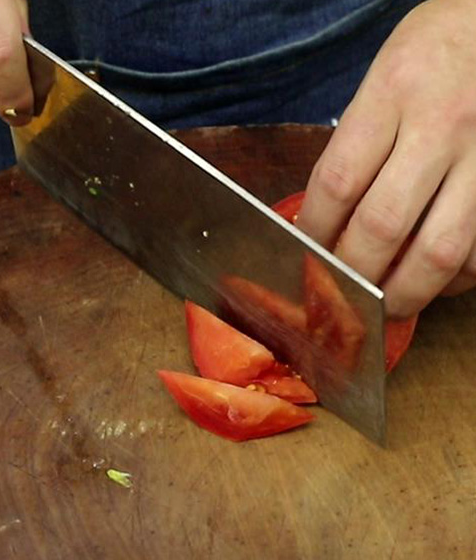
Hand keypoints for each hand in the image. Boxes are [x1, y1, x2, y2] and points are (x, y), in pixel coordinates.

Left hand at [296, 0, 475, 317]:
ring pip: (440, 250)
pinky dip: (457, 277)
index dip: (314, 232)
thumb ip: (356, 142)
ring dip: (405, 291)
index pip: (337, 182)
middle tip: (339, 294)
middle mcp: (442, 125)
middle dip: (351, 274)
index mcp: (394, 93)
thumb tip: (322, 221)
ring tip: (385, 305)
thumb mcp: (383, 78)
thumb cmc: (435, 53)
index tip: (302, 255)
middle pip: (382, 226)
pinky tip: (436, 280)